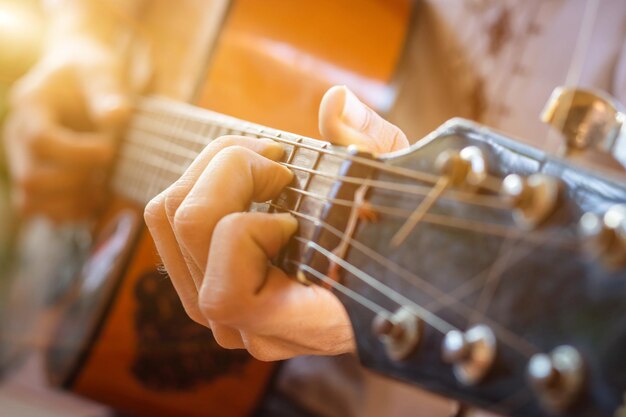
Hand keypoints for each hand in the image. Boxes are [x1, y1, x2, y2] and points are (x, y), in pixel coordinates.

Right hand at [3, 37, 129, 221]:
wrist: (79, 76)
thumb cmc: (92, 72)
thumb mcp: (102, 72)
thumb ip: (108, 92)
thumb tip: (118, 115)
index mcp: (30, 105)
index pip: (40, 141)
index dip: (77, 154)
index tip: (110, 150)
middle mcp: (17, 136)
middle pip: (32, 178)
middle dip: (77, 180)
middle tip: (107, 167)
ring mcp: (22, 160)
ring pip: (31, 203)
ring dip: (72, 202)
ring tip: (102, 186)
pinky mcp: (37, 178)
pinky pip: (42, 211)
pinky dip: (71, 212)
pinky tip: (97, 196)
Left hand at [144, 86, 408, 360]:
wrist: (384, 278)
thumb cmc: (396, 239)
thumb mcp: (401, 191)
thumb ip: (374, 148)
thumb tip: (334, 102)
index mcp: (303, 326)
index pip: (227, 294)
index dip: (251, 230)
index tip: (296, 201)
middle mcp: (250, 329)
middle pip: (189, 229)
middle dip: (233, 167)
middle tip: (280, 163)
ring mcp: (223, 308)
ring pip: (169, 218)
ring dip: (215, 168)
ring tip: (265, 166)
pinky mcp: (205, 282)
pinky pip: (168, 223)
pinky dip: (200, 182)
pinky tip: (247, 182)